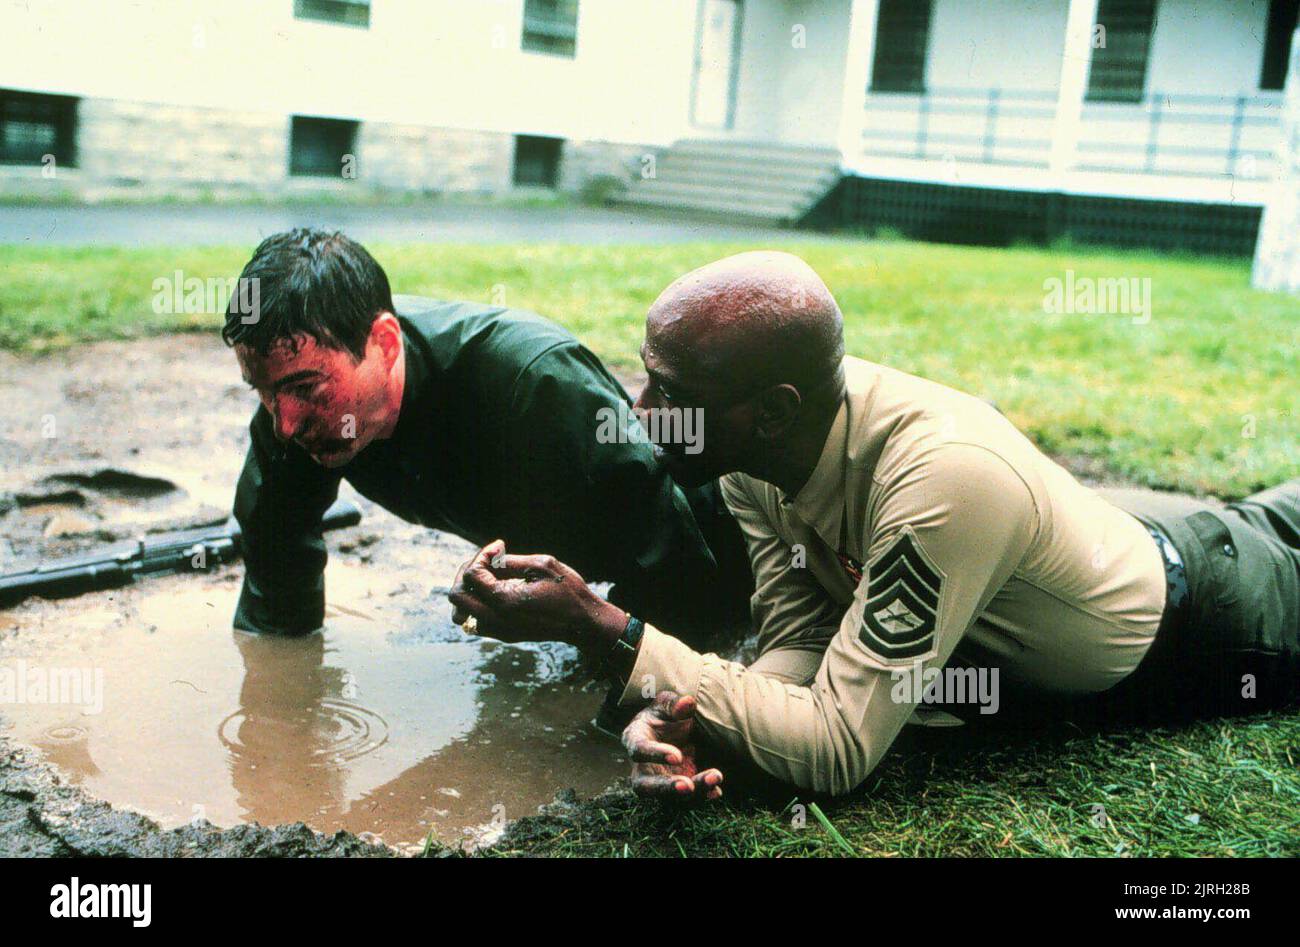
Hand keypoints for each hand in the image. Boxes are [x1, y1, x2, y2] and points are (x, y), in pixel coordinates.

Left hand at [447, 539, 625, 648]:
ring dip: (469, 592)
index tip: (499, 547)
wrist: (583, 623)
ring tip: (488, 577)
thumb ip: (510, 560)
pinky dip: (477, 604)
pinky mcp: (504, 635)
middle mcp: (496, 620)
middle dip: (467, 573)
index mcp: (504, 601)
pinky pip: (475, 621)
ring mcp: (499, 631)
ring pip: (461, 613)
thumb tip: (490, 557)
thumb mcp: (542, 565)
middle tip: (487, 561)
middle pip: (457, 597)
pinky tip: (496, 591)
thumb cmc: (568, 591)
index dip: (481, 555)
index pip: (471, 576)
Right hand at [623, 691, 722, 801]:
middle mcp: (642, 767)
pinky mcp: (675, 791)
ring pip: (669, 797)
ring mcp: (658, 782)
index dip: (655, 754)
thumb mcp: (667, 704)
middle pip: (646, 785)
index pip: (639, 750)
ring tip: (714, 778)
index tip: (677, 756)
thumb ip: (674, 704)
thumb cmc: (665, 716)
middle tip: (687, 786)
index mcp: (634, 739)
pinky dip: (701, 797)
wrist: (674, 732)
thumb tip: (688, 702)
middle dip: (666, 788)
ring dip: (692, 792)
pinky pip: (685, 801)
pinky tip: (715, 791)